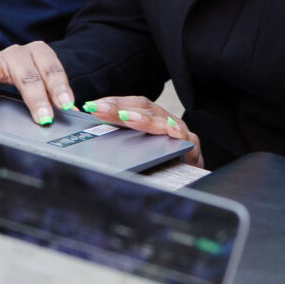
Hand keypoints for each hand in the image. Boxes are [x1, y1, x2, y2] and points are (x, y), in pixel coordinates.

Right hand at [0, 41, 72, 126]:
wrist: (15, 61)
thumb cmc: (32, 74)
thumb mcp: (46, 82)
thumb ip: (57, 97)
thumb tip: (75, 115)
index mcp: (39, 53)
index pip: (51, 70)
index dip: (59, 88)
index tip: (66, 105)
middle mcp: (17, 53)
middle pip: (27, 74)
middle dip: (36, 97)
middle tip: (43, 117)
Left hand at [80, 95, 201, 168]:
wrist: (189, 180)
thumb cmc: (161, 163)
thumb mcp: (137, 148)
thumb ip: (120, 136)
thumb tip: (92, 127)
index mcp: (154, 118)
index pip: (134, 104)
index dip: (114, 103)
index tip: (92, 105)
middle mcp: (168, 122)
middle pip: (145, 110)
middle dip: (120, 109)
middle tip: (98, 109)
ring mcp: (181, 134)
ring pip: (163, 122)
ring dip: (144, 120)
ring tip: (125, 117)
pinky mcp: (193, 149)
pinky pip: (186, 141)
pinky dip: (179, 135)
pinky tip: (170, 132)